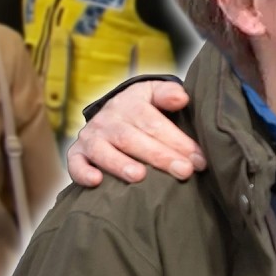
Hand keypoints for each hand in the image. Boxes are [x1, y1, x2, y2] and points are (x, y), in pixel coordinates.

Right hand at [66, 80, 204, 185]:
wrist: (111, 113)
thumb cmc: (142, 109)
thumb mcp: (154, 93)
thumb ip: (168, 93)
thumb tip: (182, 98)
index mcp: (130, 104)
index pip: (154, 123)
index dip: (178, 141)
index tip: (199, 160)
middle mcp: (108, 121)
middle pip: (132, 139)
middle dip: (159, 156)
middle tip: (183, 171)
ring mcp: (91, 138)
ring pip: (104, 151)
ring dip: (120, 164)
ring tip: (140, 176)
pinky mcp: (77, 154)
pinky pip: (75, 164)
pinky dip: (83, 172)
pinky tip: (96, 182)